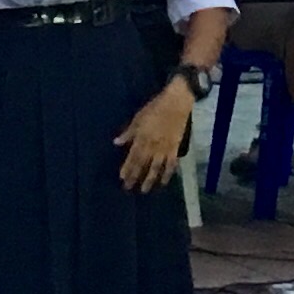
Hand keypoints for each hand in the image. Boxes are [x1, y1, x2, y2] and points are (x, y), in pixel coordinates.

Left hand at [116, 77, 198, 191]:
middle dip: (135, 177)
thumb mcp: (138, 118)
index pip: (133, 157)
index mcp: (142, 138)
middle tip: (128, 188)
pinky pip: (171, 164)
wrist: (176, 103)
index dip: (127, 168)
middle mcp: (152, 146)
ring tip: (144, 190)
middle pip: (142, 164)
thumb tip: (117, 143)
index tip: (122, 178)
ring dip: (149, 180)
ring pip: (156, 167)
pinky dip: (167, 174)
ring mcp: (165, 148)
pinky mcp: (175, 148)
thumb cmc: (155, 108)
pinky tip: (163, 182)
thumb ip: (128, 132)